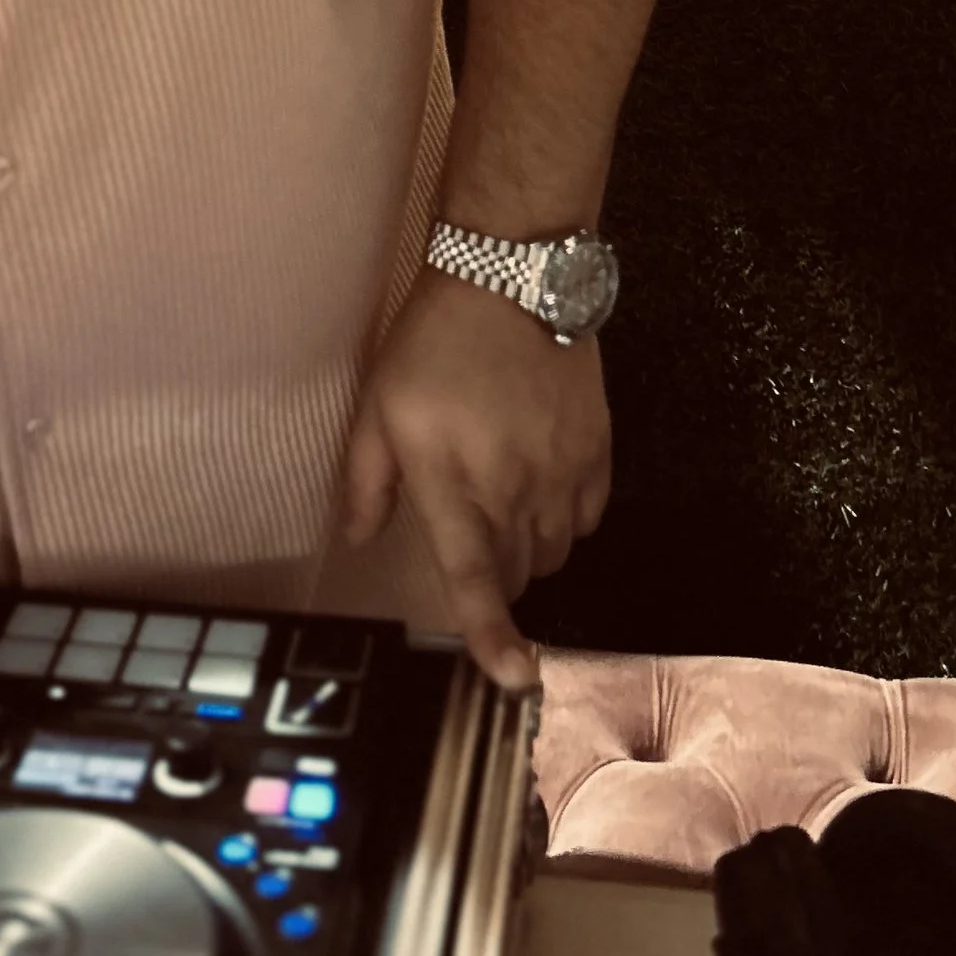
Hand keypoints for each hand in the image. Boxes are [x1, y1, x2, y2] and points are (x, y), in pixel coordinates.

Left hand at [341, 271, 609, 692]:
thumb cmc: (433, 344)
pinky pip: (589, 517)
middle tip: (473, 526)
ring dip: (530, 546)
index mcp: (455, 484)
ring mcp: (564, 472)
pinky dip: (567, 517)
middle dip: (496, 574)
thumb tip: (356, 540)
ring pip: (555, 552)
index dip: (493, 636)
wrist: (510, 278)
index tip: (515, 678)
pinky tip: (543, 479)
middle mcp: (516, 489)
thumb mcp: (378, 405)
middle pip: (518, 575)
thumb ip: (366, 480)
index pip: (474, 580)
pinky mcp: (599, 450)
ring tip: (505, 496)